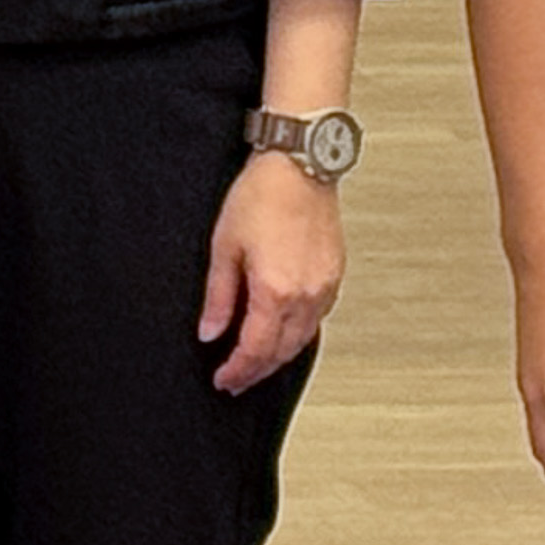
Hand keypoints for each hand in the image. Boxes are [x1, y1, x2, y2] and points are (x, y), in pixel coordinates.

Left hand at [201, 152, 342, 392]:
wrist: (299, 164)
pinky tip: (283, 333)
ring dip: (279, 357)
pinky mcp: (335, 276)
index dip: (238, 370)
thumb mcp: (225, 246)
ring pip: (302, 340)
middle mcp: (306, 295)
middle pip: (281, 352)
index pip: (255, 350)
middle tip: (236, 380)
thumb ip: (218, 296)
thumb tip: (210, 332)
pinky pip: (317, 320)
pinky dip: (298, 335)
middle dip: (257, 371)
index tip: (223, 380)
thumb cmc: (262, 195)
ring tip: (256, 364)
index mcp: (275, 291)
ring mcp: (325, 287)